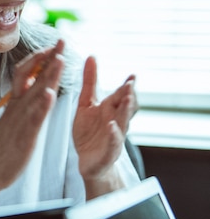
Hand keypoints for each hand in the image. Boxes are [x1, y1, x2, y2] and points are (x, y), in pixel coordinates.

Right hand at [0, 40, 65, 218]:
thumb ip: (23, 102)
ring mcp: (21, 118)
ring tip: (60, 58)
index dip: (40, 57)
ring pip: (36, 91)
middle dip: (50, 56)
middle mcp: (19, 105)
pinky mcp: (24, 134)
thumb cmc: (3, 146)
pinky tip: (49, 93)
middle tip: (62, 40)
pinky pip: (34, 116)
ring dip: (49, 74)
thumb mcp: (13, 118)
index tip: (53, 45)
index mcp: (16, 101)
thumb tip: (31, 87)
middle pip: (34, 75)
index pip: (27, 72)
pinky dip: (42, 103)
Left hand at [73, 56, 137, 193]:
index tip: (132, 76)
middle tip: (130, 84)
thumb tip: (91, 56)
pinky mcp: (107, 152)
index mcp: (111, 109)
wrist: (87, 162)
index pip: (122, 95)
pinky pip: (113, 143)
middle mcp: (116, 121)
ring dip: (125, 111)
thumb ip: (90, 82)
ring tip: (125, 100)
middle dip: (128, 96)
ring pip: (123, 123)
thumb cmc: (89, 132)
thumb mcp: (86, 103)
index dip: (128, 86)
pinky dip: (114, 135)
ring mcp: (114, 137)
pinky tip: (111, 126)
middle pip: (126, 107)